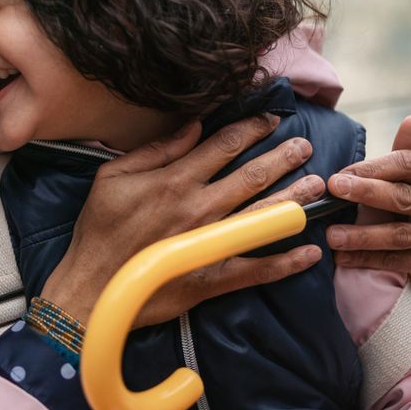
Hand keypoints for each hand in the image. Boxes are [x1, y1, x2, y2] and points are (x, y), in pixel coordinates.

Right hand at [42, 114, 324, 324]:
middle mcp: (200, 208)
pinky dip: (287, 262)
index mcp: (175, 180)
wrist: (91, 289)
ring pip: (264, 216)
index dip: (253, 129)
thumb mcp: (112, 178)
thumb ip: (156, 151)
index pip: (225, 146)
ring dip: (294, 199)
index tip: (273, 120)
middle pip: (253, 176)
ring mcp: (210, 244)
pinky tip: (310, 252)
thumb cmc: (98, 231)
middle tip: (306, 146)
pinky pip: (258, 269)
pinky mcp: (213, 278)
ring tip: (318, 185)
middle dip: (284, 158)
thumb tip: (193, 127)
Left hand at [324, 115, 410, 289]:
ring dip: (362, 235)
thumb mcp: (405, 175)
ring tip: (332, 235)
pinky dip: (369, 259)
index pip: (410, 164)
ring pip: (402, 234)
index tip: (338, 176)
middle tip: (332, 194)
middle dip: (365, 195)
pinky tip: (343, 256)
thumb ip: (405, 151)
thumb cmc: (409, 201)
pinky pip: (402, 262)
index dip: (372, 170)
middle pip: (406, 198)